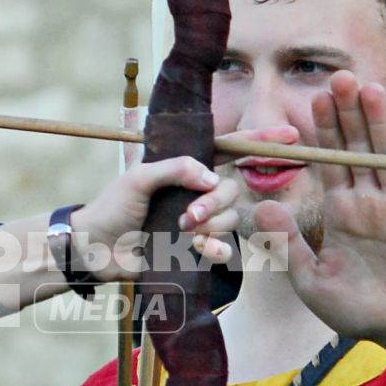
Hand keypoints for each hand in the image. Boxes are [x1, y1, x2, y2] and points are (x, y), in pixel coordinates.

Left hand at [73, 126, 299, 272]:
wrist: (95, 249)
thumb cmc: (112, 207)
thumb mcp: (138, 178)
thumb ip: (175, 168)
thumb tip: (211, 177)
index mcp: (185, 168)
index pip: (228, 149)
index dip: (259, 141)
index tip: (290, 136)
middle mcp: (196, 192)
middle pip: (233, 190)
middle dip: (216, 203)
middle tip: (188, 215)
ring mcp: (198, 222)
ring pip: (231, 219)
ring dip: (212, 226)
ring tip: (182, 232)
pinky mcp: (195, 249)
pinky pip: (224, 248)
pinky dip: (218, 249)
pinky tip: (201, 249)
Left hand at [252, 72, 385, 350]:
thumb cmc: (356, 310)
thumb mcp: (310, 279)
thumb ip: (287, 243)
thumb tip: (258, 207)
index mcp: (340, 212)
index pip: (329, 162)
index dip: (322, 132)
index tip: (312, 100)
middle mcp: (369, 202)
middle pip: (357, 149)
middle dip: (348, 115)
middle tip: (337, 77)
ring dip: (378, 123)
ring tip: (368, 88)